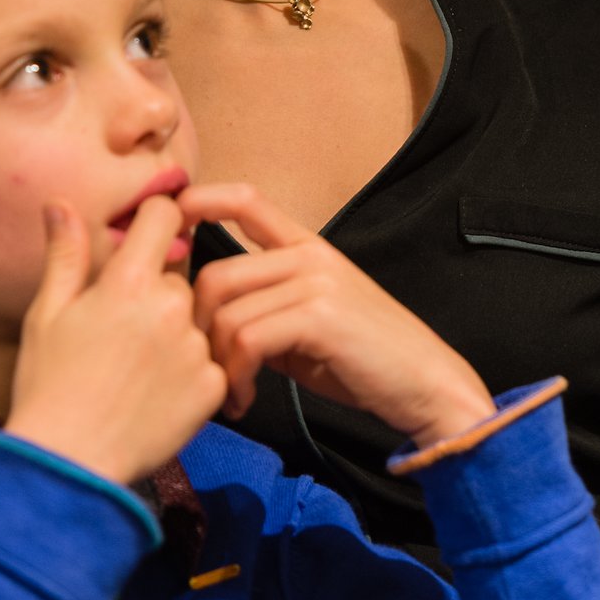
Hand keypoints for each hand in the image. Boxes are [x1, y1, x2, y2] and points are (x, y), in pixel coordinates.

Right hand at [5, 197, 225, 485]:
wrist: (70, 465)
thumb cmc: (48, 386)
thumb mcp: (47, 314)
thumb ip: (65, 254)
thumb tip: (60, 203)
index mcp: (130, 280)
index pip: (165, 215)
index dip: (154, 222)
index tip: (142, 241)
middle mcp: (172, 306)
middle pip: (178, 274)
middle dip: (156, 290)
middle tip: (123, 331)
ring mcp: (196, 347)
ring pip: (195, 318)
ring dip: (175, 331)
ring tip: (137, 368)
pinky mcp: (213, 385)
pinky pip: (209, 360)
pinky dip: (190, 371)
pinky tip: (156, 393)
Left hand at [181, 183, 494, 447]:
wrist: (427, 383)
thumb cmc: (365, 360)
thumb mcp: (309, 324)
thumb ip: (266, 308)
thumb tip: (210, 322)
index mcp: (307, 247)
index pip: (246, 199)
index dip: (201, 201)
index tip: (172, 225)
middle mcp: (309, 255)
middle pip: (217, 273)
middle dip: (196, 328)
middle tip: (202, 368)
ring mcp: (315, 282)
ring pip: (228, 311)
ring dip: (216, 362)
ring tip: (228, 394)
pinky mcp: (319, 317)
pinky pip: (247, 340)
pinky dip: (235, 377)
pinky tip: (244, 400)